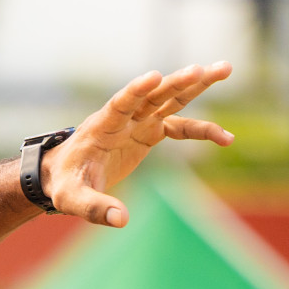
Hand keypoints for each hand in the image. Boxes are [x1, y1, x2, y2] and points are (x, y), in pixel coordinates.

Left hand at [42, 61, 233, 226]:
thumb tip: (122, 220)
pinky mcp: (147, 133)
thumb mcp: (72, 199)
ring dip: (196, 85)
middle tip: (206, 68)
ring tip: (226, 68)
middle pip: (153, 95)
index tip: (154, 76)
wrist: (63, 174)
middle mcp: (122, 119)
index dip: (135, 91)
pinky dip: (201, 131)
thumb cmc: (64, 184)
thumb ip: (94, 207)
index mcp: (100, 127)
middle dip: (178, 82)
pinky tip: (226, 139)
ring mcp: (137, 123)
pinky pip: (179, 127)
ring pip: (170, 100)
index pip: (119, 104)